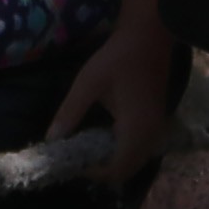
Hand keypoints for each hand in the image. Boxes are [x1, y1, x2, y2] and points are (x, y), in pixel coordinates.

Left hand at [45, 22, 180, 180]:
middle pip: (128, 170)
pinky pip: (140, 148)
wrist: (149, 36)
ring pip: (136, 160)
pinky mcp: (156, 121)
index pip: (117, 170)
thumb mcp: (87, 84)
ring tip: (87, 150)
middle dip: (104, 170)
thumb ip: (69, 113)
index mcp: (136, 130)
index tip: (74, 162)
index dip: (95, 173)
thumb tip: (52, 139)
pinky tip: (103, 137)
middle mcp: (151, 135)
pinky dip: (122, 150)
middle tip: (78, 158)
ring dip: (113, 160)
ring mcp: (157, 128)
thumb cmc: (118, 58)